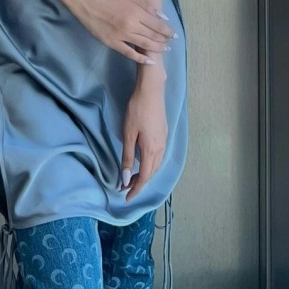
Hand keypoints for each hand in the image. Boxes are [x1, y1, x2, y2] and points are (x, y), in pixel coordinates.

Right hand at [53, 0, 175, 63]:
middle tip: (171, 42)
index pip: (157, 24)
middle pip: (153, 35)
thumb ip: (146, 6)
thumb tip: (162, 17)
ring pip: (144, 45)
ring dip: (156, 48)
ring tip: (164, 50)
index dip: (167, 30)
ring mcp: (121, 35)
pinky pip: (129, 53)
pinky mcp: (112, 42)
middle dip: (164, 40)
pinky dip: (140, 58)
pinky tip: (149, 61)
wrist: (86, 0)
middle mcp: (131, 25)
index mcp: (136, 12)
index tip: (174, 34)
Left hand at [119, 84, 167, 201]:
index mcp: (151, 150)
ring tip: (132, 177)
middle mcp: (161, 148)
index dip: (136, 189)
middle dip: (139, 183)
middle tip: (125, 187)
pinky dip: (150, 164)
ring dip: (145, 174)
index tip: (126, 198)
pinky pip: (158, 156)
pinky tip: (143, 161)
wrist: (152, 90)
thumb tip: (126, 179)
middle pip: (152, 173)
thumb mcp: (128, 134)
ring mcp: (164, 140)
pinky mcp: (164, 134)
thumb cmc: (137, 110)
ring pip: (156, 165)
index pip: (145, 177)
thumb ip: (128, 157)